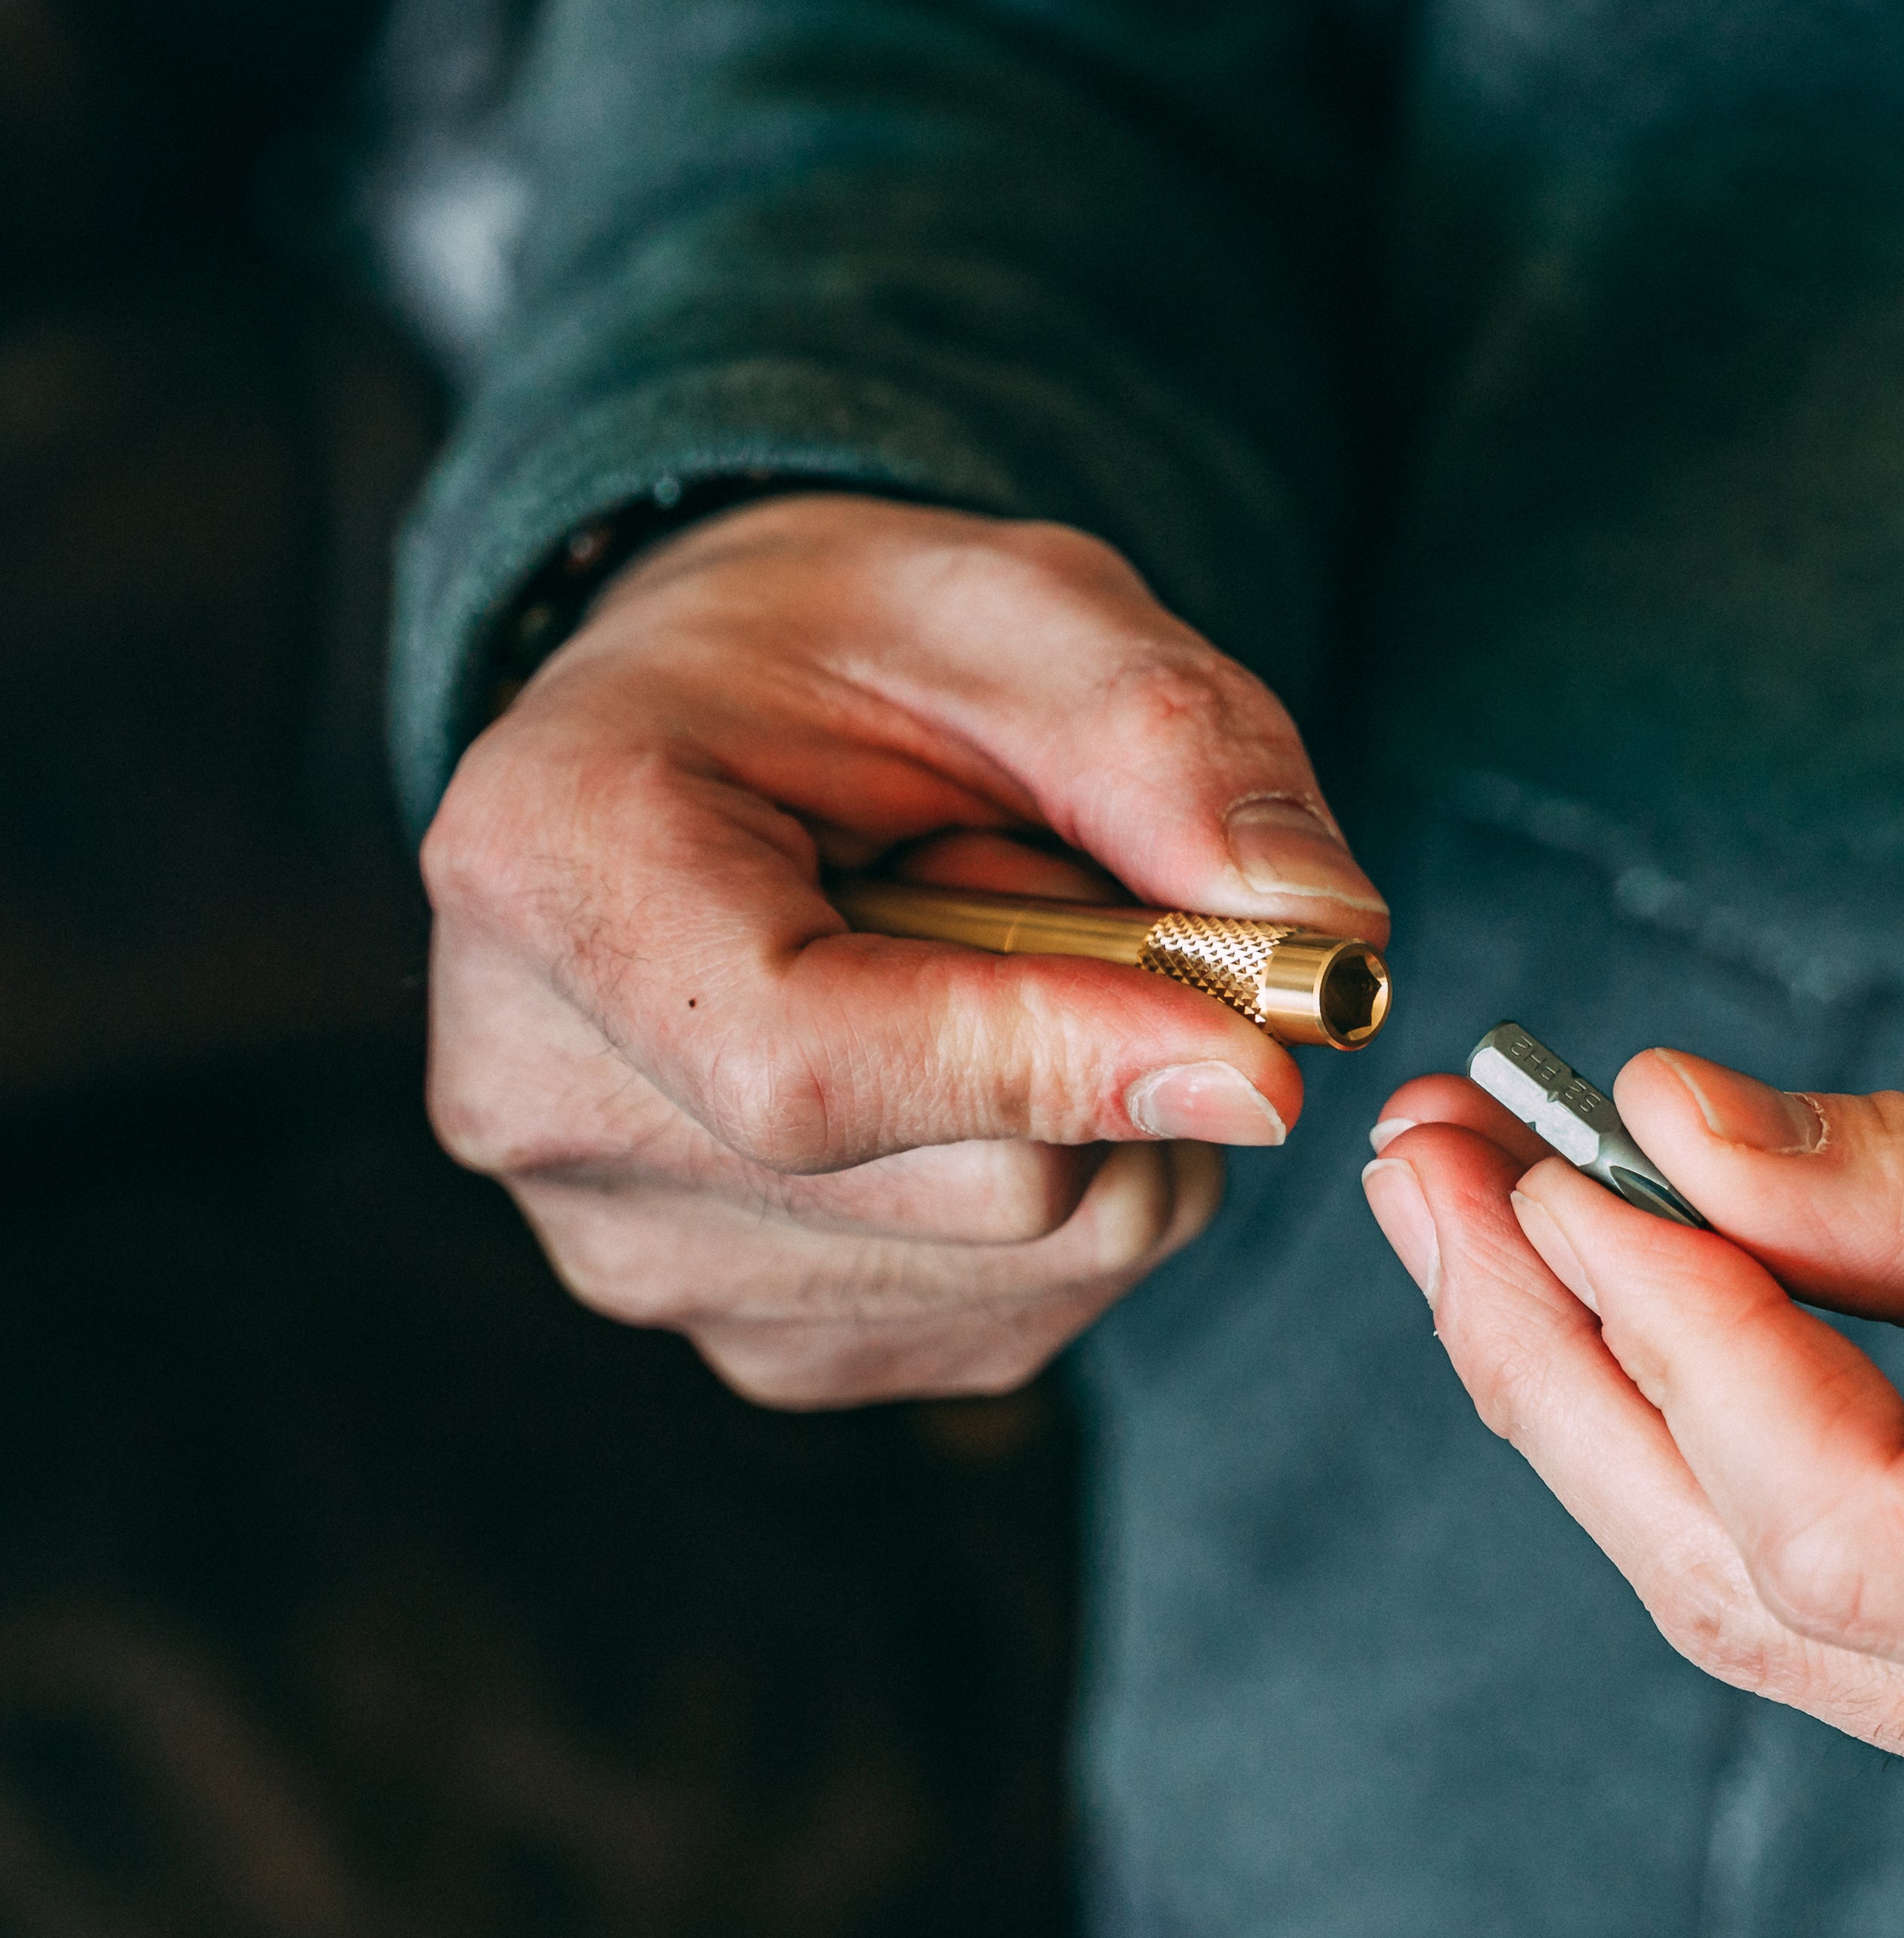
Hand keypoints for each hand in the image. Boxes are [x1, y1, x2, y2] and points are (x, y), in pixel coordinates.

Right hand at [420, 494, 1385, 1406]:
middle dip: (1126, 1040)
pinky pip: (1030, 1311)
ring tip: (997, 956)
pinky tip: (988, 1063)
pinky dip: (1089, 1186)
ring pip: (1037, 1261)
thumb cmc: (845, 647)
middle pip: (974, 1184)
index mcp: (552, 867)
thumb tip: (1324, 930)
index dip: (1059, 1063)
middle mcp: (545, 1096)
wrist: (723, 729)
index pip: (810, 1067)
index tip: (1258, 1043)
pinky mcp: (765, 1336)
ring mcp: (644, 1248)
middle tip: (1072, 879)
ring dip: (1120, 1111)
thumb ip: (1167, 739)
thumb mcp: (1013, 601)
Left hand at [1361, 1048, 1903, 1924]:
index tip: (1538, 1155)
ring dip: (1616, 1421)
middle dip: (1560, 1368)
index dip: (1658, 1326)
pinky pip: (1866, 1644)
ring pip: (1783, 1629)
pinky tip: (1650, 1347)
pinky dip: (1738, 1483)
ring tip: (1493, 1234)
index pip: (1842, 1515)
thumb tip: (1667, 1134)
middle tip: (1433, 1178)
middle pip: (1760, 1593)